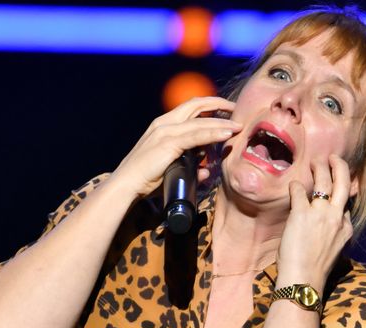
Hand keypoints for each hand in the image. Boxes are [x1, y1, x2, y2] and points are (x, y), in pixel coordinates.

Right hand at [112, 97, 241, 196]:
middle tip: (236, 110)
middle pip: (196, 105)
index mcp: (162, 125)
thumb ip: (189, 166)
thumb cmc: (146, 179)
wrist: (126, 184)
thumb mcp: (171, 168)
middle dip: (218, 105)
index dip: (209, 105)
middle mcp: (164, 123)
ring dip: (222, 123)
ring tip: (239, 126)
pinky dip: (214, 134)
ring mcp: (166, 132)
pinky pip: (197, 136)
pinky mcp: (169, 143)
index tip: (226, 109)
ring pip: (200, 122)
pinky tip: (227, 134)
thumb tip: (206, 170)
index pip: (189, 107)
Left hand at [276, 154, 353, 291]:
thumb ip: (334, 233)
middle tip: (333, 158)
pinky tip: (293, 185)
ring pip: (324, 181)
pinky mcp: (301, 214)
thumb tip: (333, 223)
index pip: (346, 202)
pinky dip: (296, 186)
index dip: (342, 190)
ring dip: (319, 168)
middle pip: (344, 183)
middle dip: (340, 166)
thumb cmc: (314, 269)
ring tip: (314, 163)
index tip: (338, 182)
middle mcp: (336, 217)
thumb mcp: (333, 249)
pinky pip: (299, 190)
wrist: (303, 280)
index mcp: (346, 228)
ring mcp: (320, 214)